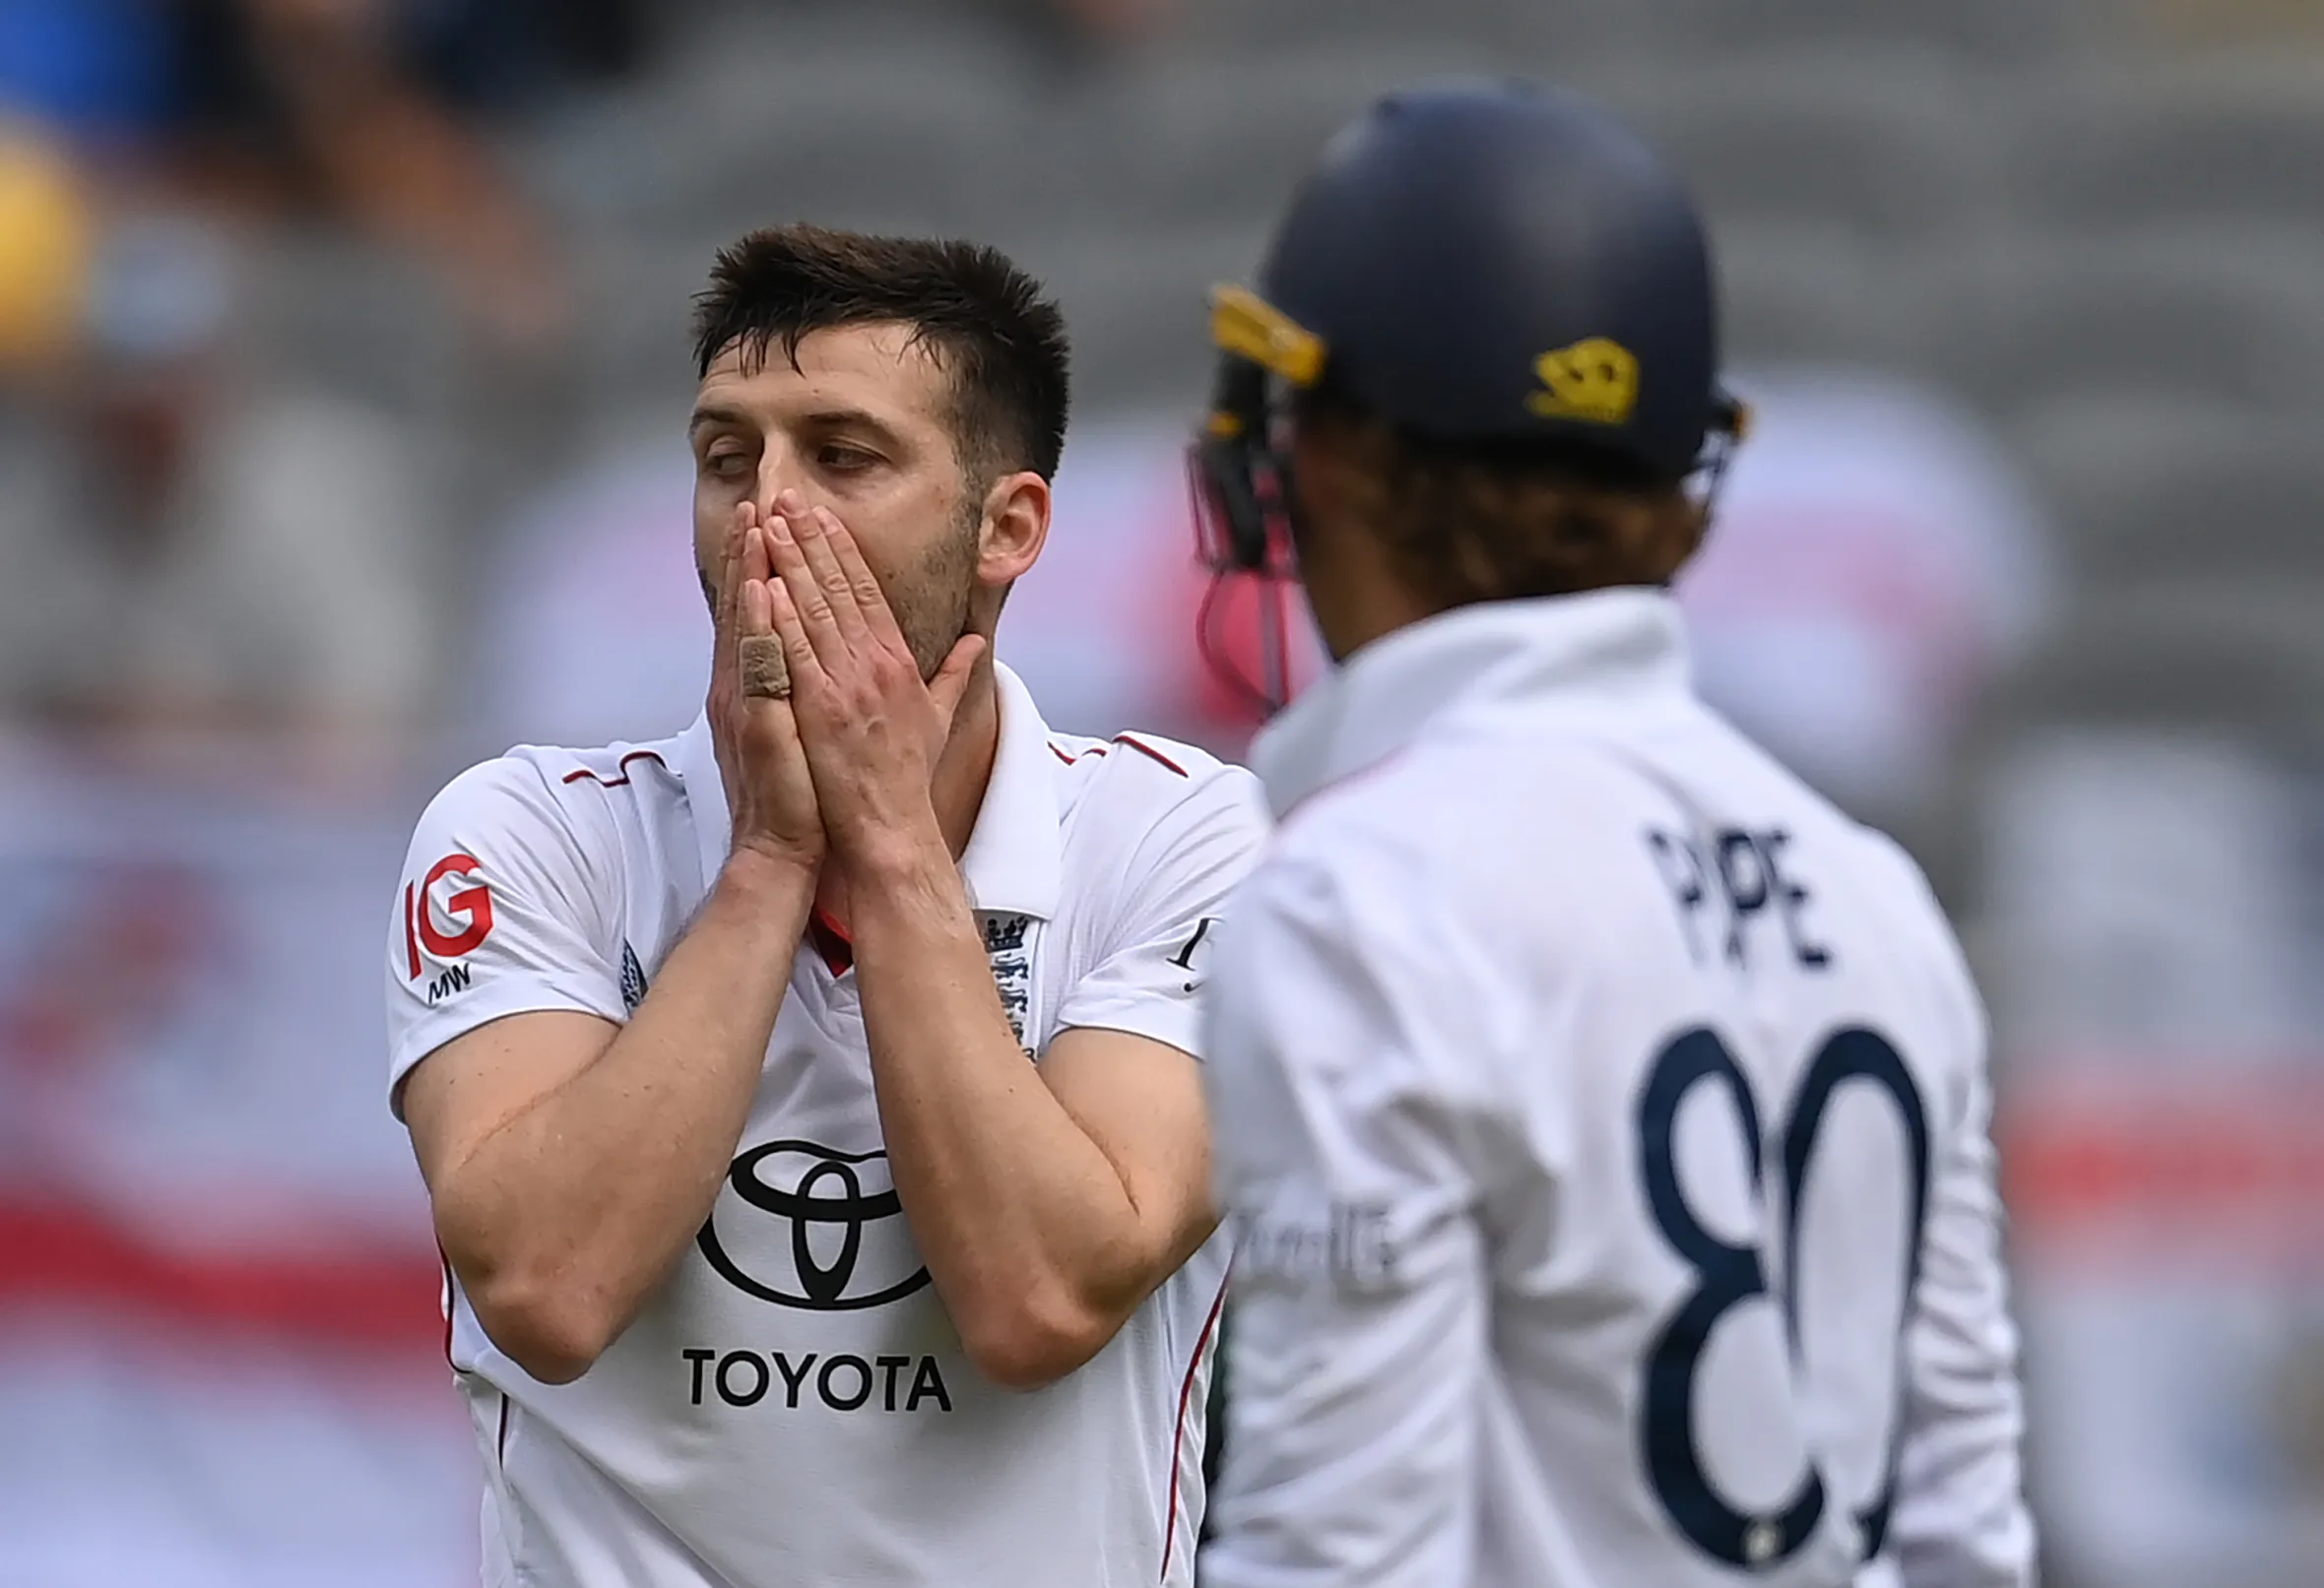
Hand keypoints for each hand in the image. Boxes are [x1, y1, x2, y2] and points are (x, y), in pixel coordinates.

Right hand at [705, 500, 823, 872]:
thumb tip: (841, 661)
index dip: (769, 565)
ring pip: (747, 625)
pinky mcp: (757, 723)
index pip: (765, 612)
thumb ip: (822, 689)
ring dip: (749, 573)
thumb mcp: (814, 730)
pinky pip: (755, 667)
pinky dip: (756, 627)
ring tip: (753, 524)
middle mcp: (746, 686)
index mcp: (764, 682)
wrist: (784, 847)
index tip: (775, 519)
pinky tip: (758, 590)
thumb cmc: (805, 792)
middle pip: (748, 606)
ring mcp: (747, 703)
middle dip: (754, 552)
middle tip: (757, 501)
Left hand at [760, 497, 983, 866]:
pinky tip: (762, 582)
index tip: (823, 517)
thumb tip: (976, 643)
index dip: (843, 551)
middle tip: (788, 500)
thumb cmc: (906, 778)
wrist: (890, 827)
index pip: (868, 592)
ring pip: (814, 609)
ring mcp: (846, 685)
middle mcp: (875, 665)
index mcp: (898, 663)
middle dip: (812, 540)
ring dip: (790, 563)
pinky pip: (794, 650)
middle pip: (839, 588)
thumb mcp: (939, 719)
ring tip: (769, 523)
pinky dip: (778, 615)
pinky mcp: (819, 707)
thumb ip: (953, 674)